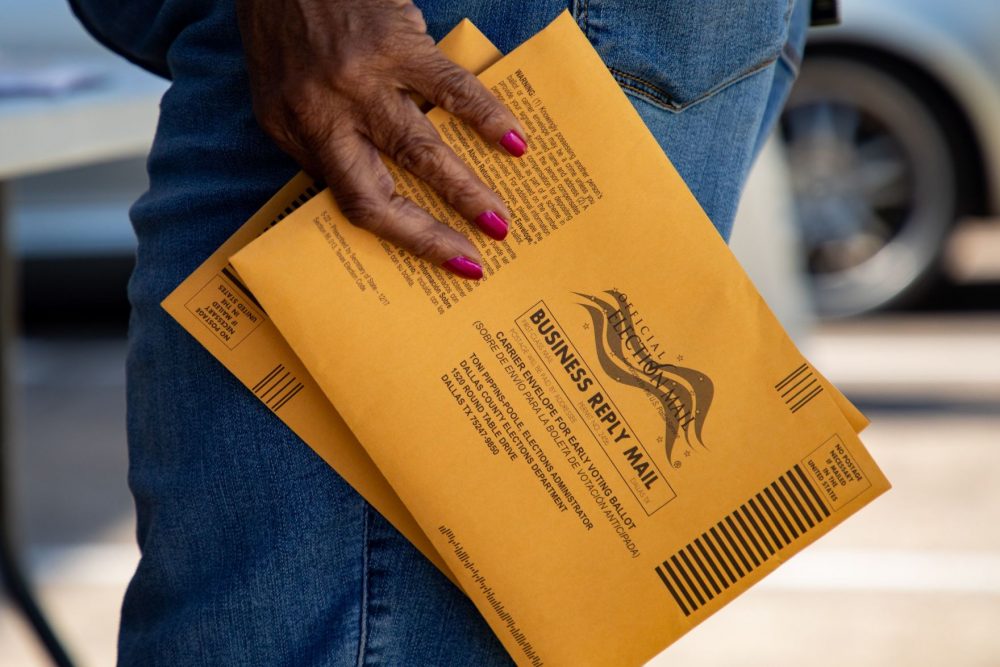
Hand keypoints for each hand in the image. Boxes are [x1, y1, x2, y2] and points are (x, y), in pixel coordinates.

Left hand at [236, 0, 527, 278]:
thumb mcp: (278, 97)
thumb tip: (379, 182)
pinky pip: (450, 88)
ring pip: (420, 149)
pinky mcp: (396, 42)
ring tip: (500, 216)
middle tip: (481, 250)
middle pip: (383, 192)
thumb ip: (321, 141)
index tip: (448, 258)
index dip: (406, 237)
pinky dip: (486, 116)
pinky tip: (514, 140)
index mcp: (294, 131)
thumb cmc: (284, 29)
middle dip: (435, 231)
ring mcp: (361, 80)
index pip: (352, 202)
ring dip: (465, 188)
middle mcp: (323, 114)